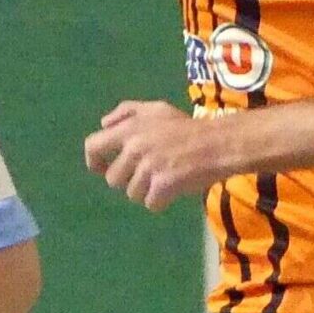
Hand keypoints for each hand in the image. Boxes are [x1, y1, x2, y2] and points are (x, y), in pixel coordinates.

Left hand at [83, 101, 234, 211]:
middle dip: (128, 180)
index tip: (103, 169)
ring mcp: (149, 167)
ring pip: (132, 194)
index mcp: (129, 128)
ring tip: (165, 178)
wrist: (220, 143)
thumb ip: (127, 112)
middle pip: (113, 179)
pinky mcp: (163, 185)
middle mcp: (135, 147)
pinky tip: (173, 189)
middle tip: (149, 173)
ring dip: (146, 191)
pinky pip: (150, 203)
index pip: (92, 146)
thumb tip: (103, 124)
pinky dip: (161, 201)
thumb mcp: (157, 109)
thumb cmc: (188, 128)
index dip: (94, 162)